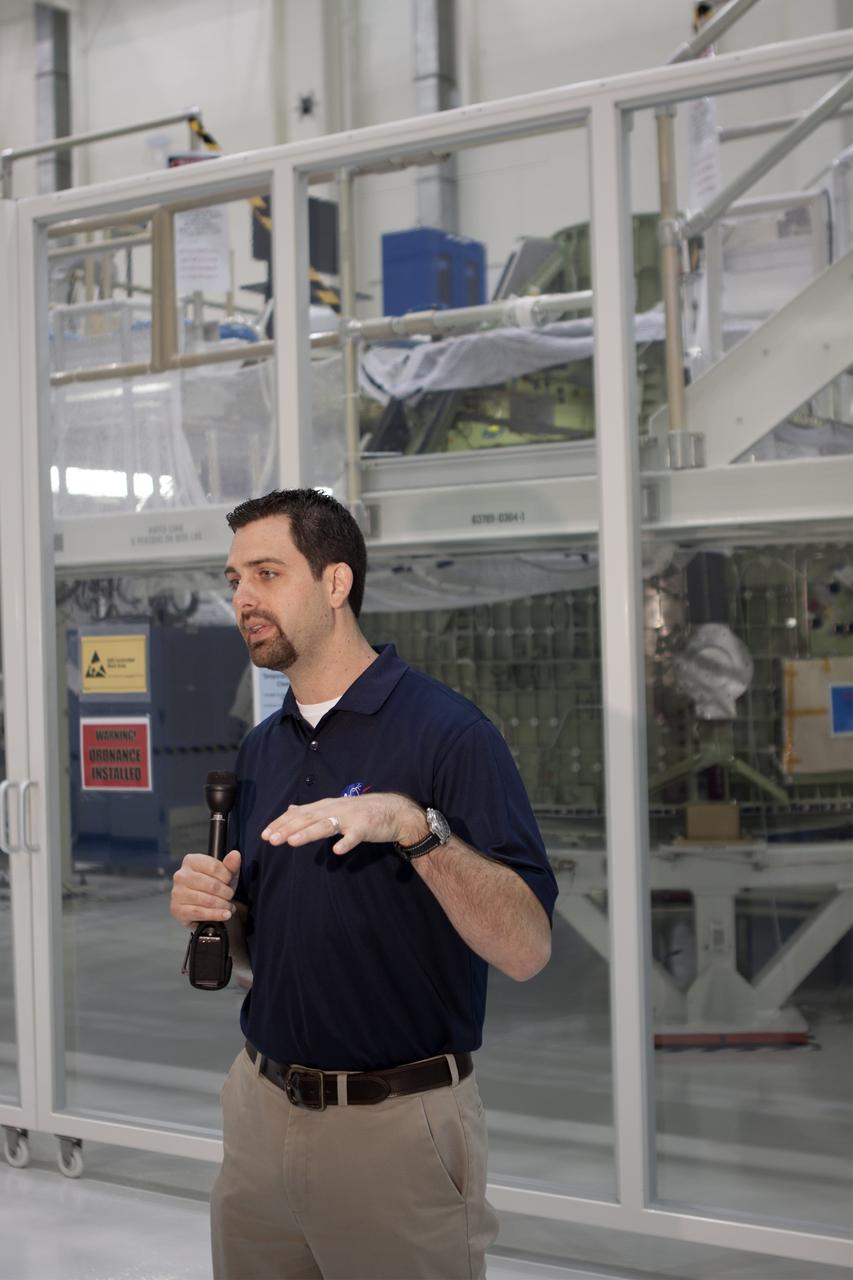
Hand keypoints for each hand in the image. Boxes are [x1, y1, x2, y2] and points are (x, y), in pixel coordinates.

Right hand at [170, 849, 240, 926]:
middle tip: (230, 896)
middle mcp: (181, 875)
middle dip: (226, 893)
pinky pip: (200, 913)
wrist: (203, 906)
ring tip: (228, 907)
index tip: (230, 881)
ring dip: (223, 905)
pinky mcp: (177, 909)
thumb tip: (235, 855)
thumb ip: (231, 864)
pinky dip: (215, 915)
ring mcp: (177, 893)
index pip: (214, 867)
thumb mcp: (225, 874)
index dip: (227, 876)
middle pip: (212, 885)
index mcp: (191, 861)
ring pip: (207, 900)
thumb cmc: (213, 886)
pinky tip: (224, 914)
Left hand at [260, 793, 428, 856]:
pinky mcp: (365, 828)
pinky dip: (346, 842)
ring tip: (292, 842)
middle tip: (271, 839)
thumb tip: (290, 809)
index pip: (299, 813)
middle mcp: (335, 809)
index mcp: (326, 806)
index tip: (265, 834)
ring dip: (309, 833)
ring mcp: (351, 818)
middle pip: (308, 818)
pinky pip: (355, 836)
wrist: (394, 811)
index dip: (282, 823)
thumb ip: (312, 810)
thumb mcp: (334, 807)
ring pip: (326, 825)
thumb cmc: (362, 812)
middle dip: (288, 828)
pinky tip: (337, 851)